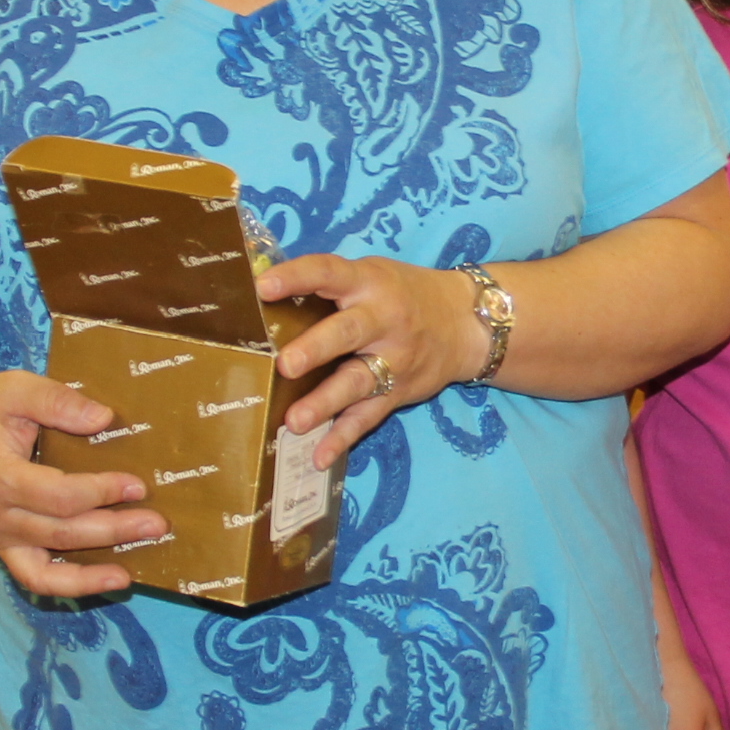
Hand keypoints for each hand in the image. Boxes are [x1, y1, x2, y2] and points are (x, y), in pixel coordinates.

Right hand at [0, 371, 166, 598]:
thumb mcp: (17, 388)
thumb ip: (58, 401)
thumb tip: (104, 419)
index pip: (57, 495)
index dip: (100, 492)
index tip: (137, 485)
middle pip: (61, 532)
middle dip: (113, 530)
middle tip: (156, 523)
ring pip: (49, 567)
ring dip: (95, 570)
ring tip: (135, 568)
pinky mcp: (3, 547)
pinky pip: (36, 579)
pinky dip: (71, 586)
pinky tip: (109, 579)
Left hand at [258, 253, 489, 466]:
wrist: (466, 323)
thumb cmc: (403, 293)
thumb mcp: (373, 275)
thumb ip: (331, 285)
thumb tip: (263, 290)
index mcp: (368, 282)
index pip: (329, 273)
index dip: (297, 277)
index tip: (263, 286)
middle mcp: (382, 319)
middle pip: (347, 332)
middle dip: (316, 348)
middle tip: (286, 365)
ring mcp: (393, 359)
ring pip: (356, 381)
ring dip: (325, 402)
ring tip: (294, 421)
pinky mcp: (397, 392)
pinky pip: (367, 417)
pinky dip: (343, 438)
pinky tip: (319, 456)